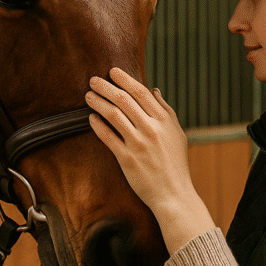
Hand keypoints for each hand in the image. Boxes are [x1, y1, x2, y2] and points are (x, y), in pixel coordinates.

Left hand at [86, 68, 214, 252]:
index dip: (125, 79)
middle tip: (93, 80)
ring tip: (88, 96)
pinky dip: (98, 125)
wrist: (173, 194)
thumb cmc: (175, 164)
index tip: (112, 71)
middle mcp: (152, 129)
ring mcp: (138, 144)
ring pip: (113, 115)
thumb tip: (154, 90)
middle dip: (106, 87)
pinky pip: (108, 137)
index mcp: (165, 121)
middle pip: (124, 100)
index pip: (141, 93)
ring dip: (98, 102)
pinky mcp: (127, 159)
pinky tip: (90, 118)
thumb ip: (166, 110)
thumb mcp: (177, 134)